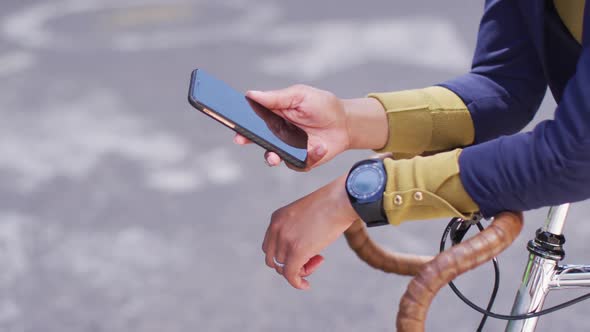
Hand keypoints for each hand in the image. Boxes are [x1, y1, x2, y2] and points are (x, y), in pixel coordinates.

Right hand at [234, 85, 387, 170]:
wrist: (345, 123)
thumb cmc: (322, 105)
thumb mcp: (300, 95)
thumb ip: (276, 98)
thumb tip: (251, 94)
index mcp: (273, 115)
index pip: (252, 119)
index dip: (241, 121)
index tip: (232, 122)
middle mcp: (277, 134)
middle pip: (257, 140)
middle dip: (248, 140)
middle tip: (242, 140)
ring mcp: (288, 149)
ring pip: (272, 157)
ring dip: (271, 157)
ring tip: (274, 155)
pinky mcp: (302, 161)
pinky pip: (297, 164)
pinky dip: (309, 156)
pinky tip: (320, 147)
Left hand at [262, 175, 358, 288]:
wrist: (340, 201)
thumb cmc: (330, 205)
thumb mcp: (305, 214)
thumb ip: (297, 229)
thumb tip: (300, 247)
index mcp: (276, 218)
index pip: (269, 246)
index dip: (283, 255)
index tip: (301, 254)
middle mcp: (276, 229)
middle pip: (273, 259)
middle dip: (289, 264)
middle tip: (310, 259)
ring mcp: (285, 240)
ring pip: (283, 268)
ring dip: (300, 270)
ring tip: (318, 260)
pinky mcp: (296, 251)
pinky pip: (291, 275)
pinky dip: (297, 283)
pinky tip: (306, 285)